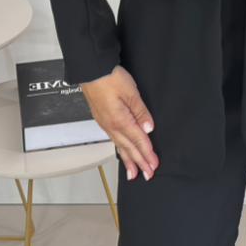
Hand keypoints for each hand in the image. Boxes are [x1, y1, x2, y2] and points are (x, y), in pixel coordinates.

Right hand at [79, 64, 159, 180]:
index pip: (138, 141)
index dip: (147, 154)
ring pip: (119, 146)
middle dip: (139, 162)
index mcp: (120, 120)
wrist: (91, 70)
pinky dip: (119, 149)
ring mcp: (105, 123)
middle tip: (147, 175)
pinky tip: (122, 152)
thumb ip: (140, 112)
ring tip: (133, 173)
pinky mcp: (102, 119)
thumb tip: (148, 129)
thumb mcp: (131, 93)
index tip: (154, 165)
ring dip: (128, 160)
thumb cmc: (110, 78)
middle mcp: (111, 125)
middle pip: (128, 148)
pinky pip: (113, 139)